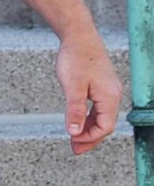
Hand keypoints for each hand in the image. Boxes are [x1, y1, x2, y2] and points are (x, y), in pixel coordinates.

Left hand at [55, 31, 120, 152]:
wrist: (79, 35)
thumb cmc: (75, 57)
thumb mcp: (72, 87)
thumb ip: (74, 110)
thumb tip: (74, 132)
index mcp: (109, 97)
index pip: (105, 127)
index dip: (90, 138)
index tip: (74, 143)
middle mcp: (113, 94)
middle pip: (105, 124)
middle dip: (90, 138)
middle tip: (75, 150)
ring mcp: (108, 89)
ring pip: (101, 116)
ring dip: (88, 128)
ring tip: (74, 139)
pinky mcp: (101, 85)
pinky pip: (98, 107)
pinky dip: (88, 117)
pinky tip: (78, 122)